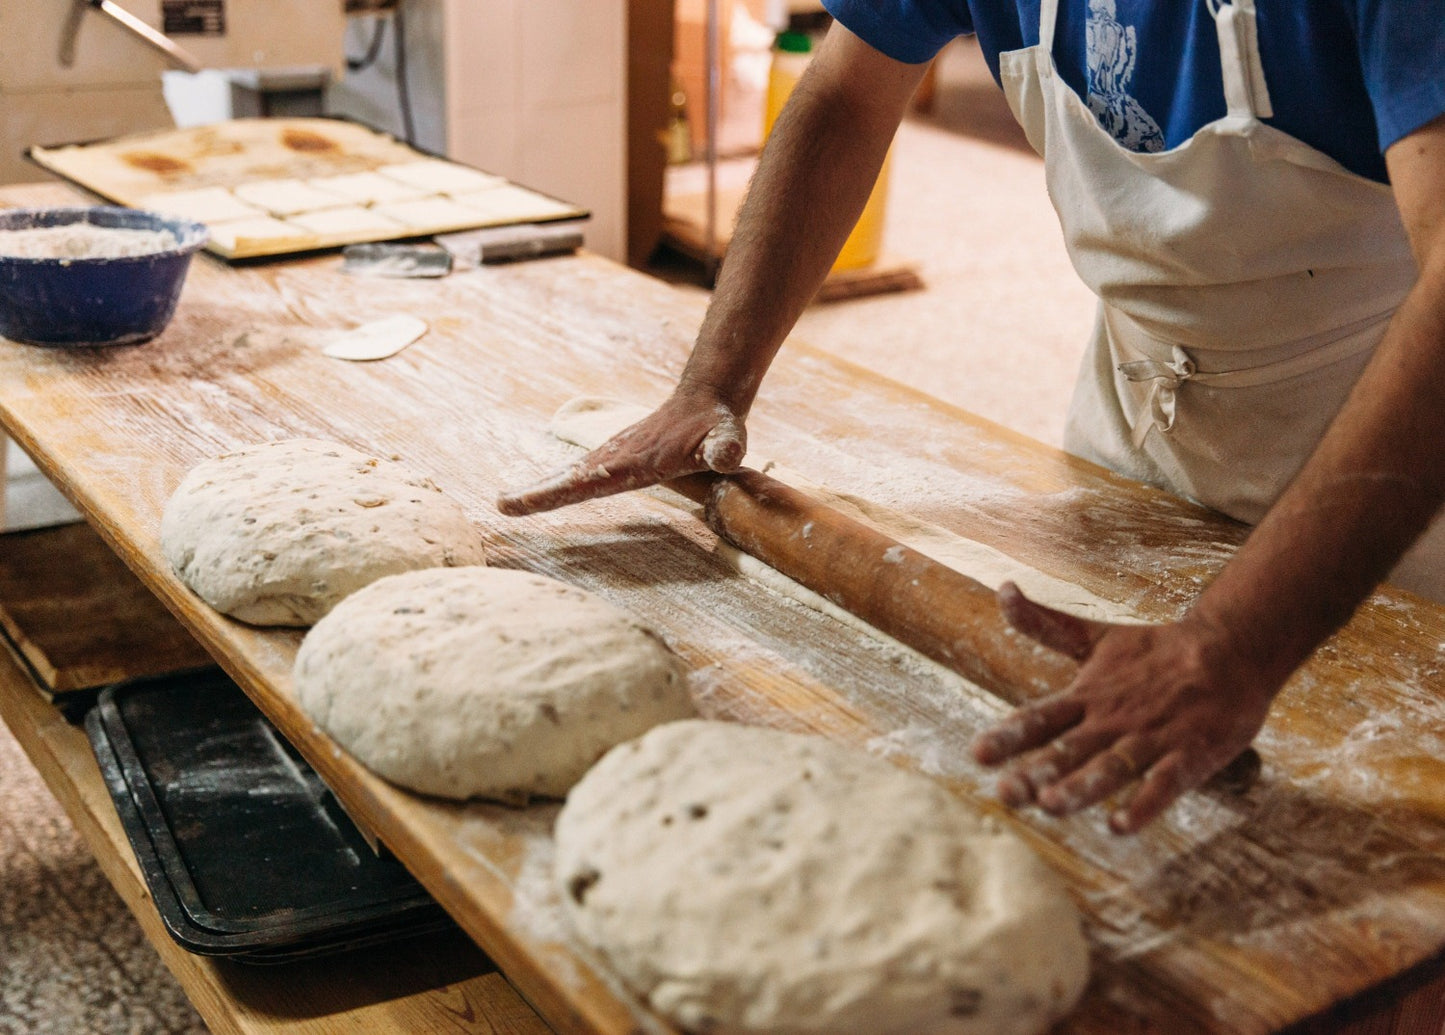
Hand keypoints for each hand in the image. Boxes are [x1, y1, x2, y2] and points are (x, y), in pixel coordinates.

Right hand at [496, 389, 746, 515]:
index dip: (555, 493)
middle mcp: (616, 456)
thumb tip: (727, 454)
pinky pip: (582, 472)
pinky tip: (545, 491)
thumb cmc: (718, 426)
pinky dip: (559, 482)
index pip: (589, 481)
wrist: (708, 399)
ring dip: (542, 487)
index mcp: (634, 461)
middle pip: (569, 477)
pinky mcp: (617, 456)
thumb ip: (726, 447)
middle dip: (536, 493)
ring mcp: (614, 454)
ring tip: (510, 503)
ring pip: (571, 473)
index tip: (522, 500)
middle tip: (502, 505)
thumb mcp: (728, 438)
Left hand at [971, 583, 1273, 832]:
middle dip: (1038, 772)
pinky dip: (1144, 805)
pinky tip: (1119, 826)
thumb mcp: (1094, 637)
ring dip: (1083, 787)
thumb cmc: (1157, 650)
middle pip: (1071, 749)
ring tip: (1052, 806)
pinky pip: (1165, 784)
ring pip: (1113, 767)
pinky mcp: (1191, 754)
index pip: (1041, 718)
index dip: (1010, 736)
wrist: (1232, 650)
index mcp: (1088, 696)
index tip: (977, 755)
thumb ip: (1044, 624)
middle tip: (1006, 794)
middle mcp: (1113, 720)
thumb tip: (1002, 588)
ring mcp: (1152, 738)